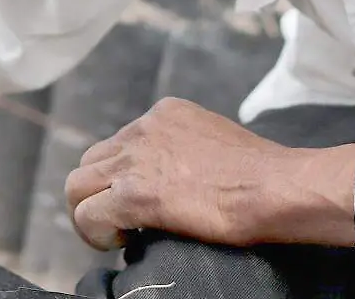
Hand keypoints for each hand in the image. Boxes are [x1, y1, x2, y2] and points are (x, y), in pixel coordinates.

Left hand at [64, 97, 354, 250]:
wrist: (277, 187)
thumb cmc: (263, 174)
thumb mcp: (218, 141)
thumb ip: (188, 150)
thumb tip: (180, 177)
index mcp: (165, 113)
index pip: (120, 141)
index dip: (124, 175)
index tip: (142, 199)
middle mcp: (143, 129)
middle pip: (91, 160)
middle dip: (98, 192)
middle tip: (122, 221)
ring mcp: (136, 160)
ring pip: (77, 185)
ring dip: (89, 212)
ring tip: (116, 233)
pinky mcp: (134, 194)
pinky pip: (87, 214)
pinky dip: (95, 232)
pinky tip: (120, 241)